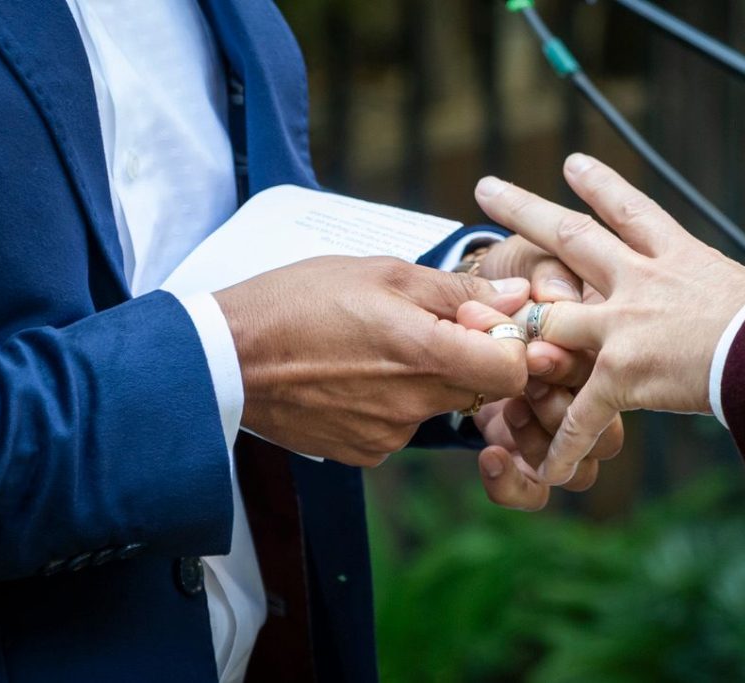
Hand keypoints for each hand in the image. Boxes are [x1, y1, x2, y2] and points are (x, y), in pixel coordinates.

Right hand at [214, 256, 529, 465]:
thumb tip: (518, 297)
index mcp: (425, 354)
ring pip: (437, 404)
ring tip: (373, 346)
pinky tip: (353, 376)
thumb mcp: (381, 273)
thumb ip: (457, 292)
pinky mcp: (364, 451)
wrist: (225, 358)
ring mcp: (389, 435)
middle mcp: (414, 405)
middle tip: (420, 324)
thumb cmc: (298, 302)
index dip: (509, 343)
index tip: (479, 322)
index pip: (515, 370)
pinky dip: (391, 402)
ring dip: (424, 377)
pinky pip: (401, 425)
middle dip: (466, 355)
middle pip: (479, 387)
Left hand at [467, 239, 624, 508]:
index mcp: (608, 348)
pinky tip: (490, 454)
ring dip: (545, 440)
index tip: (535, 350)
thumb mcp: (532, 258)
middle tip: (525, 379)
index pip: (611, 371)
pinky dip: (514, 483)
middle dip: (561, 403)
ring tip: (510, 409)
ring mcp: (566, 428)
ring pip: (583, 467)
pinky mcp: (530, 454)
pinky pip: (535, 492)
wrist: (471, 303)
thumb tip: (554, 293)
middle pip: (606, 427)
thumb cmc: (514, 276)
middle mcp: (596, 393)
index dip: (574, 365)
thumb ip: (547, 272)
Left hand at [473, 153, 744, 484]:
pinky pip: (581, 414)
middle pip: (569, 236)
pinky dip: (564, 446)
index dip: (599, 184)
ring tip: (474, 323)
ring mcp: (624, 323)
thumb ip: (719, 295)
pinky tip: (545, 470)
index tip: (572, 162)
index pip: (630, 210)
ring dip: (511, 327)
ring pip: (549, 319)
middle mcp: (641, 279)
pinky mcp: (623, 372)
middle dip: (525, 209)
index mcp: (676, 256)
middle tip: (486, 187)